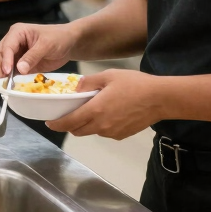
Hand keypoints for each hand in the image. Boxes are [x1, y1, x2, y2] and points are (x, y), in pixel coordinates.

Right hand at [0, 22, 79, 78]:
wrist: (68, 43)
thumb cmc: (59, 38)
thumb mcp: (47, 45)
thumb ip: (32, 56)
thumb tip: (19, 69)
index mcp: (17, 32)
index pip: (6, 47)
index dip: (5, 60)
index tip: (7, 72)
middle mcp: (13, 42)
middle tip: (3, 80)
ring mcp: (15, 54)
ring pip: (1, 64)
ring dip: (3, 75)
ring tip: (8, 85)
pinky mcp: (19, 64)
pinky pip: (11, 72)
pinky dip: (10, 79)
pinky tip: (13, 85)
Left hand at [46, 68, 163, 139]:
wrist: (161, 99)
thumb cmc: (136, 84)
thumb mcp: (109, 76)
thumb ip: (88, 82)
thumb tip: (76, 89)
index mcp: (95, 110)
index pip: (68, 123)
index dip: (56, 124)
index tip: (49, 122)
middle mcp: (101, 125)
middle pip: (77, 131)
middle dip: (69, 125)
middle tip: (68, 115)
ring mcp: (112, 133)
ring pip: (91, 132)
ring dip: (86, 124)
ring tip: (92, 110)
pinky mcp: (121, 135)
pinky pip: (105, 132)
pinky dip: (101, 126)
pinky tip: (109, 113)